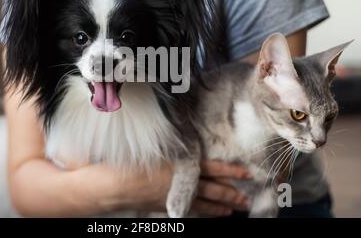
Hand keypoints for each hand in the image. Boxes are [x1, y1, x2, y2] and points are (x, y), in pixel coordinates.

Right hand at [105, 159, 250, 216]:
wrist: (113, 186)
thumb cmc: (130, 163)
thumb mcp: (154, 149)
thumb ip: (175, 149)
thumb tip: (190, 146)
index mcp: (181, 166)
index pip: (213, 168)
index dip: (230, 171)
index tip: (246, 173)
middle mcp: (182, 183)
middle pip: (212, 189)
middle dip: (231, 193)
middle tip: (246, 198)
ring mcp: (175, 196)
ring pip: (204, 202)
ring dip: (221, 206)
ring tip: (235, 209)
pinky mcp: (166, 205)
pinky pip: (191, 209)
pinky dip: (204, 211)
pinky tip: (210, 213)